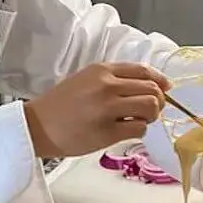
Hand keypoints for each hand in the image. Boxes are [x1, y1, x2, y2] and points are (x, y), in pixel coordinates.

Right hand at [24, 63, 169, 158]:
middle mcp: (107, 86)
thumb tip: (150, 86)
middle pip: (152, 90)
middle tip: (150, 111)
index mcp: (102, 70)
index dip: (160, 80)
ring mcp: (108, 109)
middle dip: (158, 101)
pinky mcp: (107, 132)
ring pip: (150, 107)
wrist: (37, 126)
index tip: (166, 89)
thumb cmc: (60, 105)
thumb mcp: (86, 80)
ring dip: (151, 116)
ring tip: (138, 121)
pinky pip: (139, 129)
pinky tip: (127, 131)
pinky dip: (139, 130)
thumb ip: (114, 80)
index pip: (143, 70)